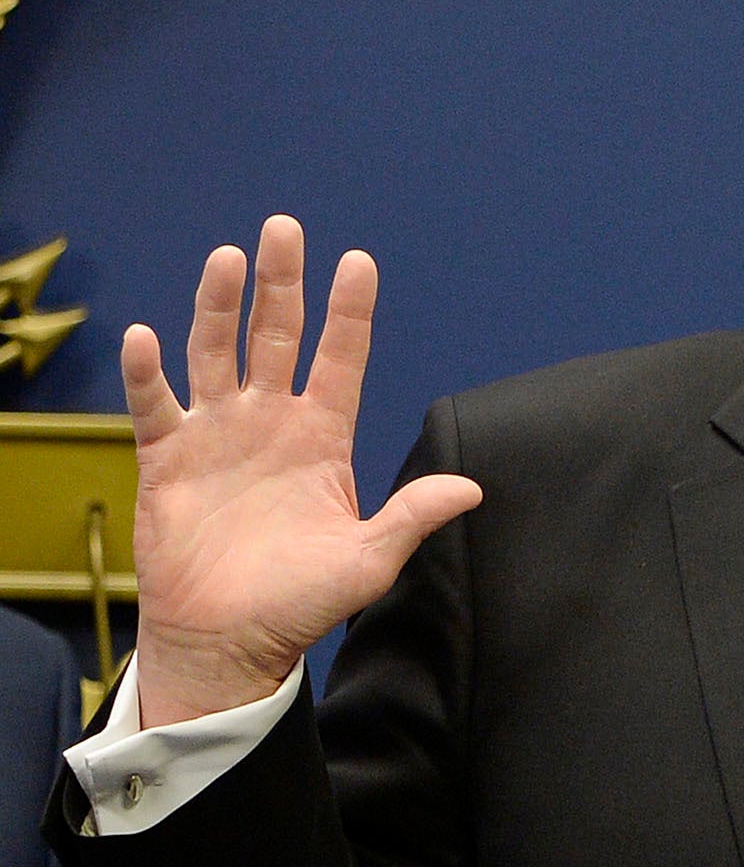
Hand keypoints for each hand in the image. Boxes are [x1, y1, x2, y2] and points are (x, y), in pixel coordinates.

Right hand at [123, 215, 482, 726]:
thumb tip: (473, 489)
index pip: (340, 359)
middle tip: (283, 227)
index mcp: (322, 437)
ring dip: (218, 306)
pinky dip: (147, 371)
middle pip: (276, 336)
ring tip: (227, 257)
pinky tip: (146, 337)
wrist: (232, 640)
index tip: (358, 262)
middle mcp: (270, 423)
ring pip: (216, 352)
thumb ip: (414, 516)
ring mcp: (218, 435)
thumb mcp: (370, 558)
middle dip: (281, 283)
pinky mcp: (167, 458)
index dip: (349, 312)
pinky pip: (155, 404)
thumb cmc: (302, 602)